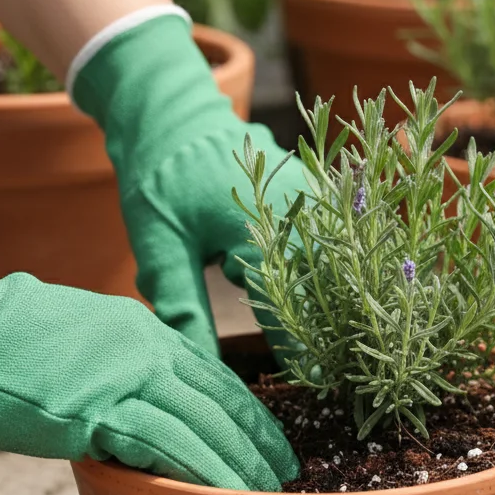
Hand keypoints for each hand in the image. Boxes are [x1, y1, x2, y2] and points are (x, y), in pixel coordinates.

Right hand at [0, 191, 297, 490]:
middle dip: (259, 441)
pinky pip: (168, 444)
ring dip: (241, 464)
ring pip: (206, 423)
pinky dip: (204, 472)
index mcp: (142, 330)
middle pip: (222, 400)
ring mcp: (125, 376)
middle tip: (284, 474)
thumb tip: (122, 401)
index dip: (248, 412)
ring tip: (265, 494)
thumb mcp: (71, 337)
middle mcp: (146, 349)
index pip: (215, 375)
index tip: (270, 440)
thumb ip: (109, 365)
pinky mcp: (97, 409)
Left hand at [70, 9, 305, 356]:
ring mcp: (314, 199)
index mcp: (263, 232)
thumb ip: (182, 305)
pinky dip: (327, 268)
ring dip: (330, 298)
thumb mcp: (159, 246)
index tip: (317, 385)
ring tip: (332, 335)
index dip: (305, 353)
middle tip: (329, 369)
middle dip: (325, 330)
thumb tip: (199, 364)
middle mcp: (301, 214)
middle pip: (327, 290)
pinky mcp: (315, 192)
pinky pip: (331, 239)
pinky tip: (326, 295)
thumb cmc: (159, 178)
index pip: (295, 312)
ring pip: (335, 264)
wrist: (170, 110)